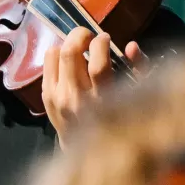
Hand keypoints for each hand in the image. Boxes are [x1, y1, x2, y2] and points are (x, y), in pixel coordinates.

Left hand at [44, 29, 144, 144]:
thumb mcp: (136, 95)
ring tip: (79, 48)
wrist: (88, 149)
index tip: (105, 38)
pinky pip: (47, 64)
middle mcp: (76, 98)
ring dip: (67, 44)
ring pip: (54, 54)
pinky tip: (69, 61)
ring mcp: (57, 97)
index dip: (101, 42)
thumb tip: (130, 46)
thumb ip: (138, 69)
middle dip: (80, 34)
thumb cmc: (119, 119)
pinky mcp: (46, 97)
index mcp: (102, 99)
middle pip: (69, 53)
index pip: (97, 64)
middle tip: (89, 35)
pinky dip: (57, 55)